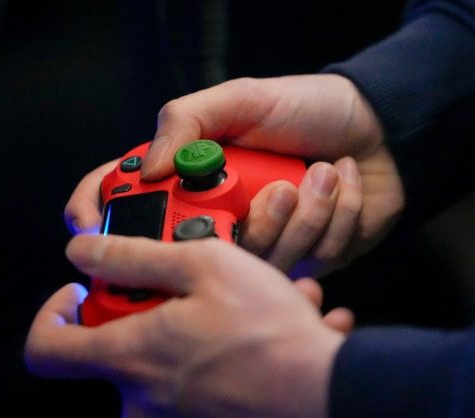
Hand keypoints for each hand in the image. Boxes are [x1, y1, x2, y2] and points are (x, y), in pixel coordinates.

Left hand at [25, 235, 346, 417]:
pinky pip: (196, 400)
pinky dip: (217, 373)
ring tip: (249, 318)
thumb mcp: (202, 265)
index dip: (54, 315)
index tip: (83, 294)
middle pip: (118, 352)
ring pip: (166, 373)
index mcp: (128, 357)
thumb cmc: (268, 332)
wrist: (330, 403)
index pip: (45, 348)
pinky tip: (258, 351)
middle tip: (199, 293)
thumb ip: (132, 257)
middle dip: (152, 316)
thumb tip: (81, 251)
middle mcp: (141, 404)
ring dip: (196, 341)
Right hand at [65, 74, 404, 275]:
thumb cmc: (309, 108)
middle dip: (248, 224)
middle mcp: (216, 216)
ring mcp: (257, 245)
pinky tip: (341, 185)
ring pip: (260, 260)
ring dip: (303, 210)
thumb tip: (150, 168)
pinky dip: (333, 215)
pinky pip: (307, 259)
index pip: (122, 200)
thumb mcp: (243, 98)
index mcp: (191, 175)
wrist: (380, 132)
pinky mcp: (298, 262)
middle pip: (191, 255)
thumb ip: (188, 121)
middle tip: (278, 186)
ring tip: (322, 171)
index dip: (95, 215)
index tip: (95, 226)